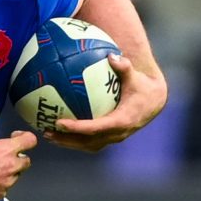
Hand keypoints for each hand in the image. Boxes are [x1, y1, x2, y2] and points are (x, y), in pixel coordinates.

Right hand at [0, 97, 37, 200]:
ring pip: (17, 175)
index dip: (24, 137)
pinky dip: (0, 182)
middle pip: (26, 160)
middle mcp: (11, 167)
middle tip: (2, 153)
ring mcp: (7, 183)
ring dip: (10, 170)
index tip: (12, 137)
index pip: (30, 141)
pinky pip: (6, 187)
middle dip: (17, 155)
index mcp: (7, 150)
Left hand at [47, 54, 166, 151]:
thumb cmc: (141, 86)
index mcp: (122, 121)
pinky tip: (58, 130)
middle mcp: (117, 133)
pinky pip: (89, 141)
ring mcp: (113, 137)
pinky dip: (73, 138)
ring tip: (47, 134)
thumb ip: (125, 67)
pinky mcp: (110, 137)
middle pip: (88, 142)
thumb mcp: (136, 77)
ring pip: (87, 145)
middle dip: (67, 139)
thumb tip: (112, 56)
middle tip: (46, 131)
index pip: (96, 128)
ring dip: (67, 142)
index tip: (59, 122)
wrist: (153, 101)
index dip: (77, 128)